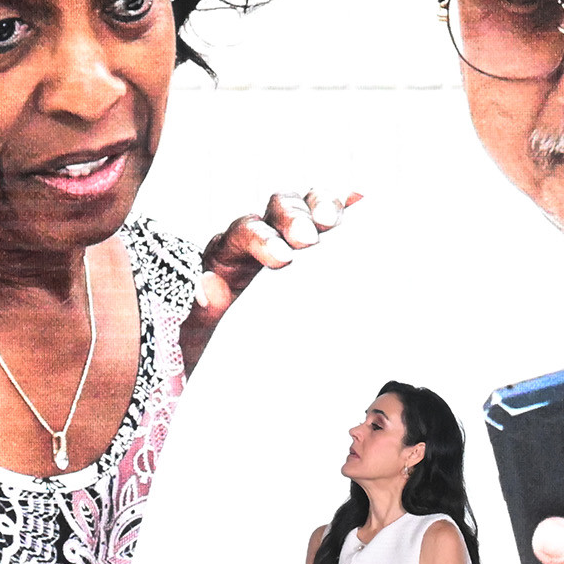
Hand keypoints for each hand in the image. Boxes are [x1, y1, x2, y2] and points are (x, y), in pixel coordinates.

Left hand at [182, 189, 361, 370]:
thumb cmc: (224, 344)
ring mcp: (294, 234)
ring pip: (308, 202)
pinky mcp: (322, 241)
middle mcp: (263, 234)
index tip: (283, 259)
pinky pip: (335, 212)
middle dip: (294, 217)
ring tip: (334, 221)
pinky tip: (361, 200)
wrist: (245, 363)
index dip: (263, 239)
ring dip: (322, 205)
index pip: (245, 232)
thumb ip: (202, 310)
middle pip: (278, 208)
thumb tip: (208, 286)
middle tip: (309, 238)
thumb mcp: (204, 332)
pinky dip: (347, 202)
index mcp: (231, 253)